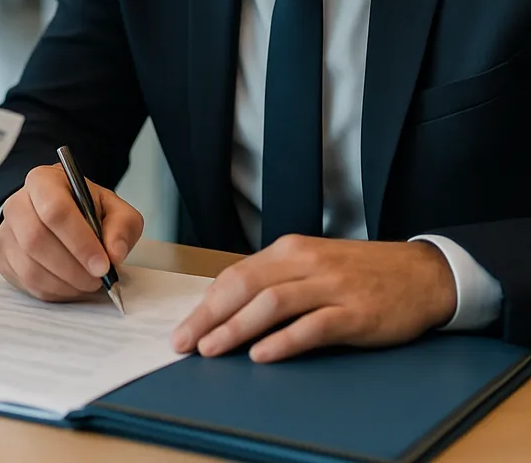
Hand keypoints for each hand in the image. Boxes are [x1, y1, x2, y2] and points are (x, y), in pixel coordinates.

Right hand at [0, 163, 143, 301]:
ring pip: (29, 266)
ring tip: (87, 283)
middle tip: (98, 279)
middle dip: (72, 268)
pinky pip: (25, 282)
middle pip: (36, 239)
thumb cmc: (87, 211)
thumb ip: (122, 226)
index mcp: (44, 181)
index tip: (103, 265)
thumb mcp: (114, 210)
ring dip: (64, 283)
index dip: (80, 241)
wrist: (63, 216)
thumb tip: (114, 253)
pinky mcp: (3, 257)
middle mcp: (18, 202)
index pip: (54, 209)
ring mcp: (6, 231)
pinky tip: (71, 285)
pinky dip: (53, 291)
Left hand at [172, 236, 456, 362]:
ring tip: (214, 350)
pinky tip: (263, 355)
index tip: (185, 329)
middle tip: (186, 343)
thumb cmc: (359, 273)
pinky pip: (313, 326)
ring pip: (272, 304)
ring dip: (238, 328)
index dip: (206, 304)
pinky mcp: (355, 312)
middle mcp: (305, 263)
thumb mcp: (312, 265)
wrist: (421, 273)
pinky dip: (285, 341)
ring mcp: (330, 286)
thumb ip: (275, 280)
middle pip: (246, 287)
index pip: (235, 276)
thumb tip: (229, 308)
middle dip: (211, 317)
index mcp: (288, 250)